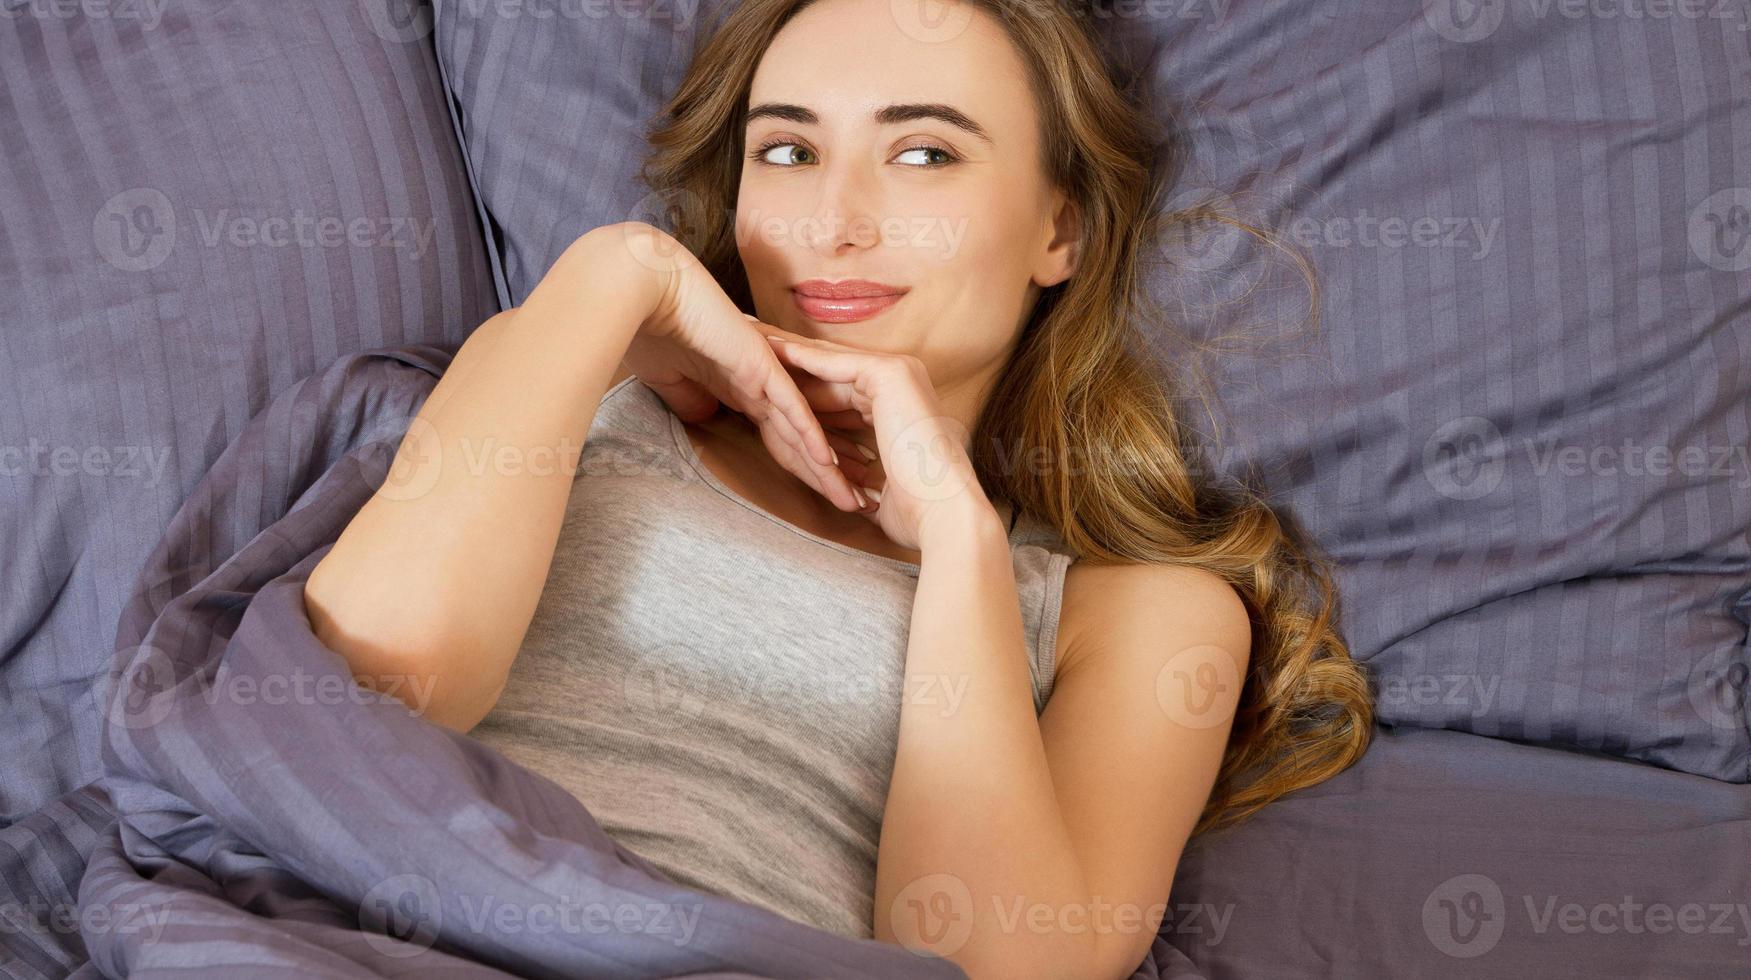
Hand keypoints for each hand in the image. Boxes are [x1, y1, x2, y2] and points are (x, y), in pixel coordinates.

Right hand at [606, 222, 865, 513]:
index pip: (781, 437)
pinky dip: (807, 434)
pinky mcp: (758, 363)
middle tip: (857, 505)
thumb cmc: (649, 328)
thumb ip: (690, 398)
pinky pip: (790, 404)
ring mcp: (763, 372)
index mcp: (741, 387)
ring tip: (853, 498)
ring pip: (804, 428)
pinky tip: (827, 462)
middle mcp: (760, 382)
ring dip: (827, 467)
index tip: (825, 494)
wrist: (641, 289)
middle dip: (829, 475)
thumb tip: (703, 416)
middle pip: (802, 439)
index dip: (801, 468)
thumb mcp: (670, 378)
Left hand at [761, 332, 993, 550]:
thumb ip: (857, 477)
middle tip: (749, 345)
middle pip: (832, 368)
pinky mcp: (888, 374)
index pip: (840, 391)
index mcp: (901, 403)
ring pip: (828, 360)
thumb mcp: (876, 488)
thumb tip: (848, 496)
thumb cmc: (915, 513)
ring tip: (749, 340)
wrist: (945, 515)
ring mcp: (898, 372)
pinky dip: (797, 357)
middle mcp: (903, 380)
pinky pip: (830, 363)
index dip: (802, 387)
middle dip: (789, 359)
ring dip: (787, 350)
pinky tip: (765, 352)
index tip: (765, 385)